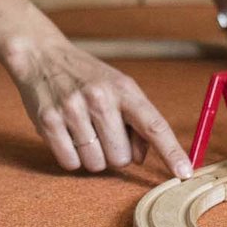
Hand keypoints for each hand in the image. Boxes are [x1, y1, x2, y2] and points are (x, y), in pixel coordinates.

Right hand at [4, 33, 193, 178]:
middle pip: (121, 157)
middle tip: (102, 132)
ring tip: (83, 131)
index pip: (154, 125)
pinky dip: (71, 158)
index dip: (171, 151)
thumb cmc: (86, 76)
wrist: (41, 55)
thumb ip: (136, 121)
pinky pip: (70, 163)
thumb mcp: (118, 87)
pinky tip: (68, 136)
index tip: (185, 172)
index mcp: (123, 89)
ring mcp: (72, 110)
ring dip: (92, 156)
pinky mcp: (48, 121)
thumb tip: (140, 158)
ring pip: (96, 164)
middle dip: (114, 153)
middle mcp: (99, 98)